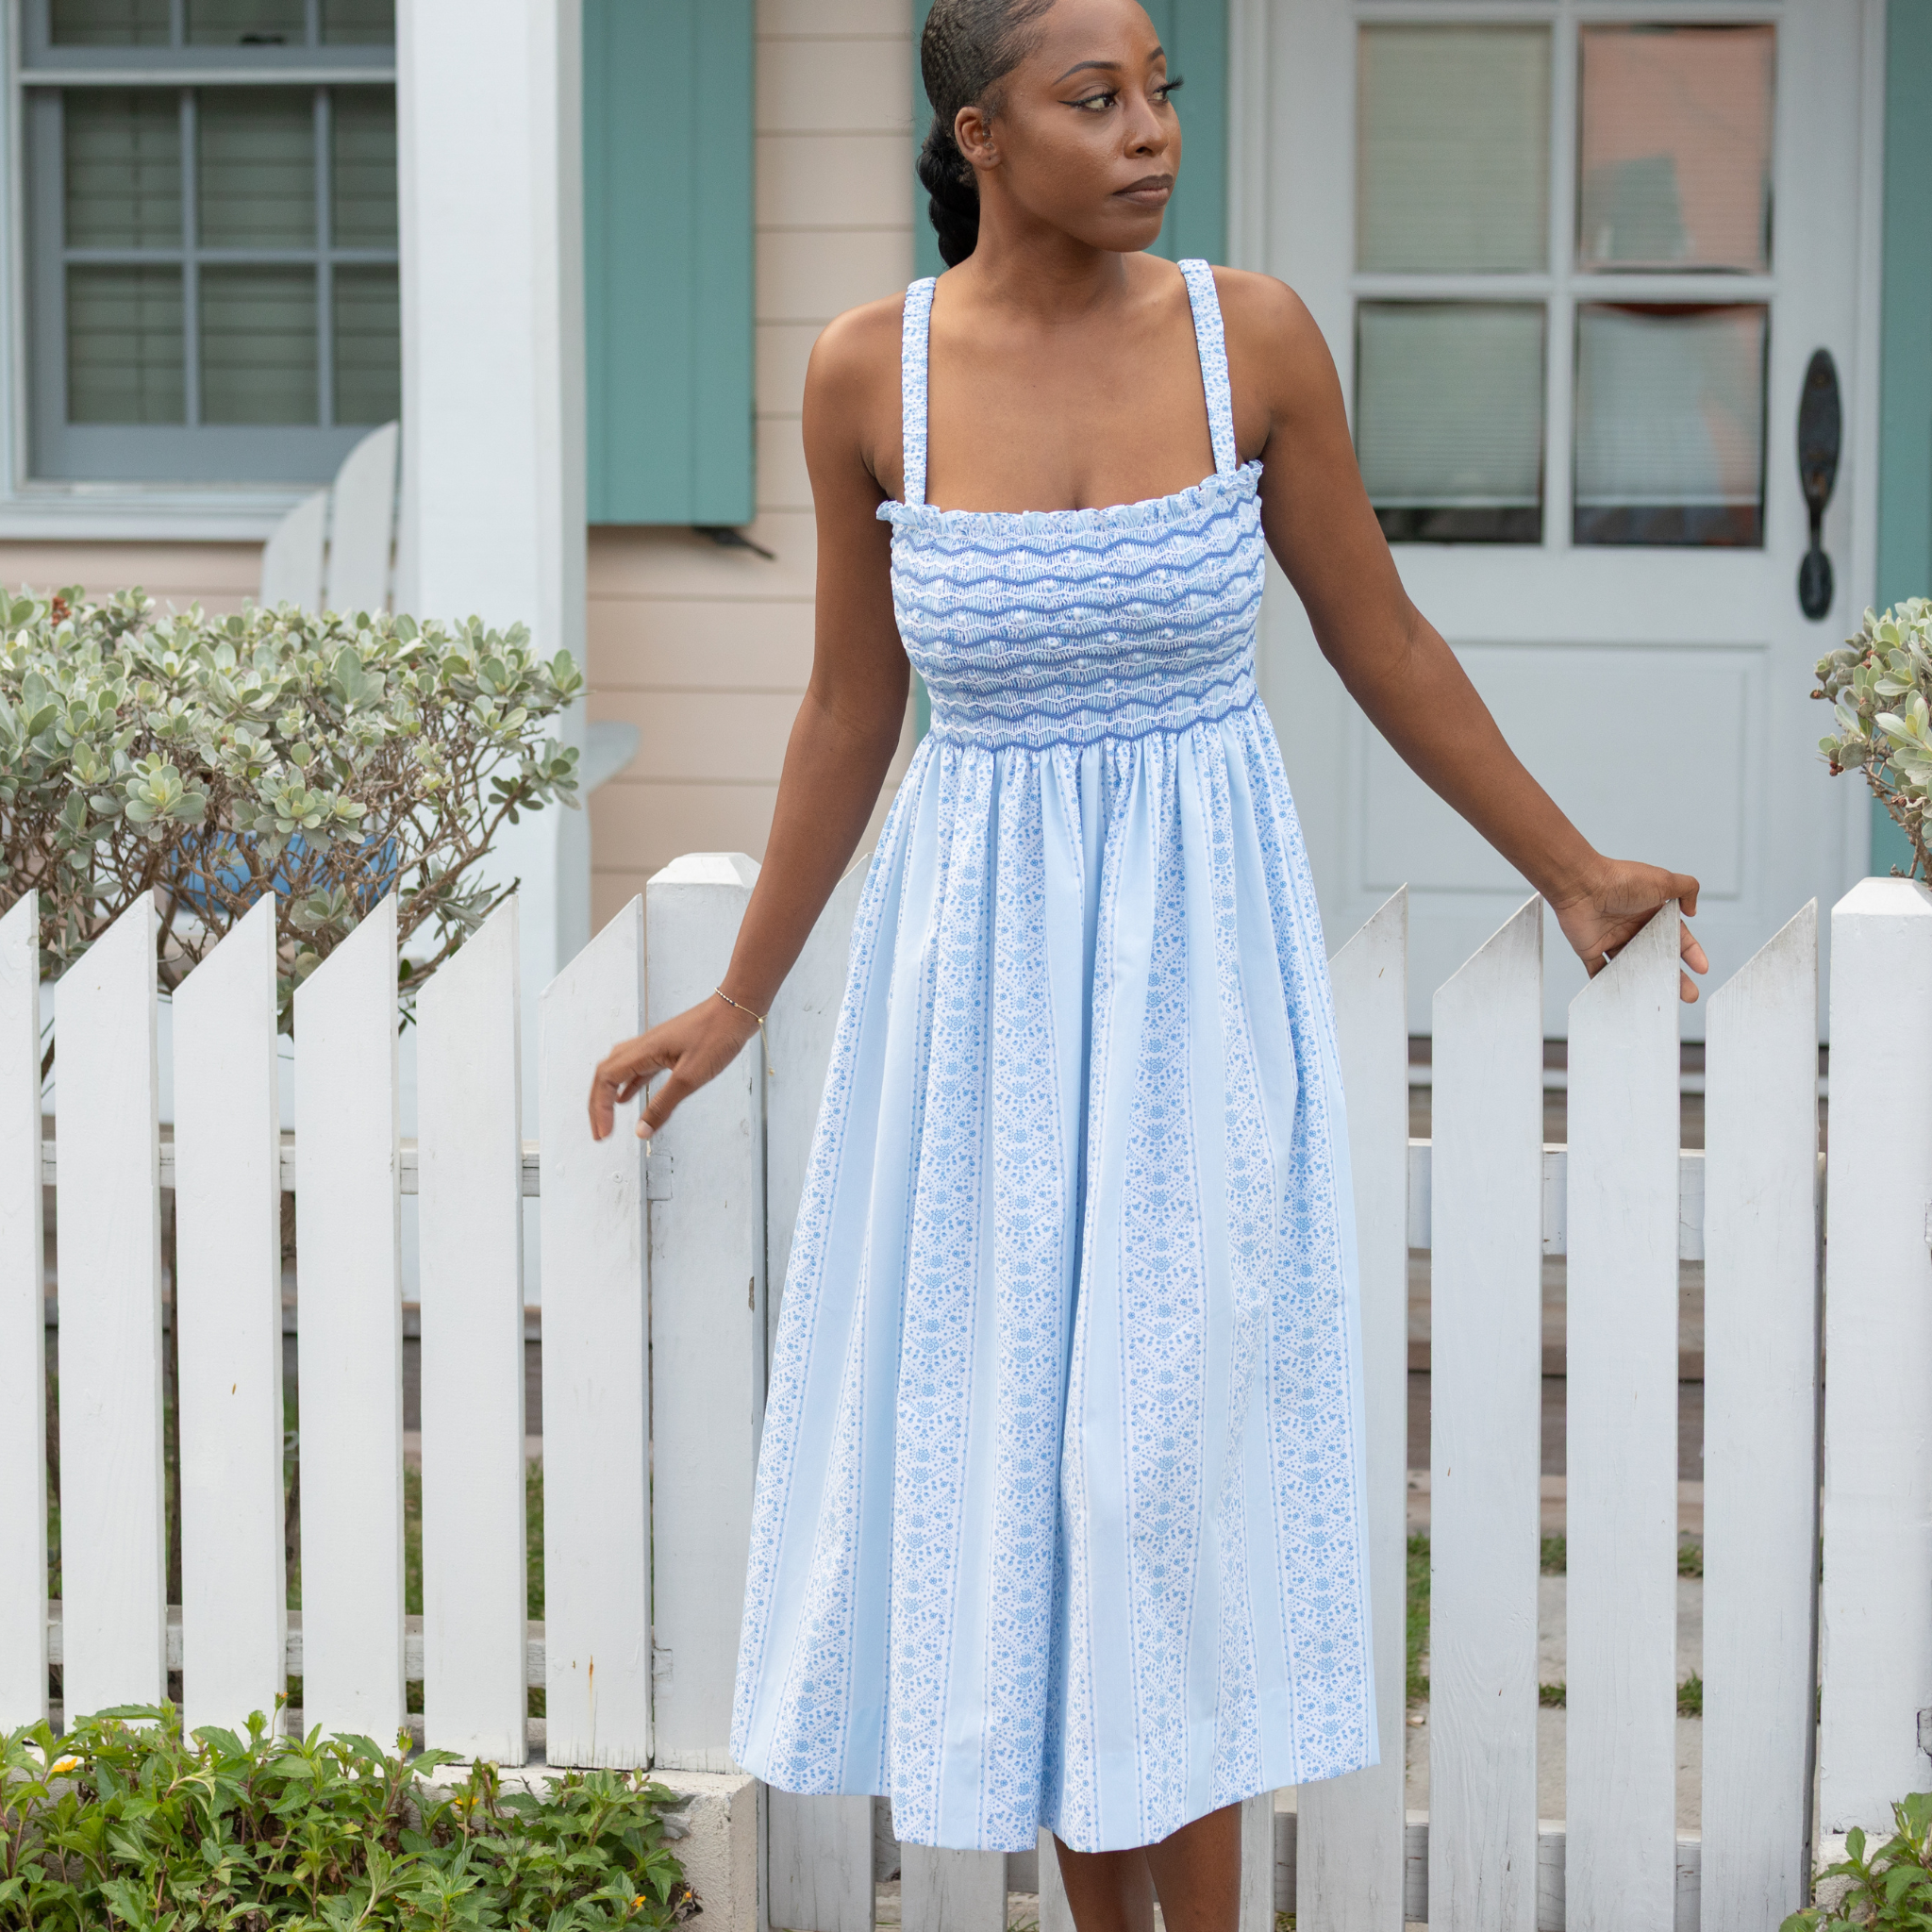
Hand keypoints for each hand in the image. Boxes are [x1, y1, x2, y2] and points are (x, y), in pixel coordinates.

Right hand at [587, 996, 761, 1140]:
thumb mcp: (690, 1077)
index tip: (605, 1133)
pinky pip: (638, 1068)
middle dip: (597, 1105)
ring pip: (619, 1070)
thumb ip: (663, 1105)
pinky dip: (628, 1085)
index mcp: (643, 1051)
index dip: (600, 1108)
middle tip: (599, 1131)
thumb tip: (641, 1132)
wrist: (737, 1009)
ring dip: (609, 1095)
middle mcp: (643, 1046)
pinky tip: (628, 1096)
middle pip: (605, 1075)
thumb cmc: (717, 1035)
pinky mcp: (667, 1047)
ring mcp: (654, 1045)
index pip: (605, 1080)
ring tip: (607, 1118)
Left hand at [1551, 858, 1708, 1002]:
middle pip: (1657, 956)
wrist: (1582, 885)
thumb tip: (1693, 910)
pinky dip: (1610, 983)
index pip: (1675, 936)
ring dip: (1646, 984)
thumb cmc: (1622, 880)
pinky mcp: (1591, 950)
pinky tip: (1625, 997)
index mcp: (1650, 912)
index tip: (1702, 968)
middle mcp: (1632, 927)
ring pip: (1633, 967)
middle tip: (1688, 994)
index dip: (1690, 952)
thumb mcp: (1664, 880)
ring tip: (1660, 1000)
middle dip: (1674, 976)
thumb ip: (1686, 889)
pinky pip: (1601, 972)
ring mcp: (1611, 939)